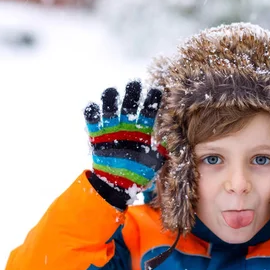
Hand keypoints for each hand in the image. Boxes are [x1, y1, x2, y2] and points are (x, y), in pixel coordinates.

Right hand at [84, 80, 165, 194]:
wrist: (117, 186)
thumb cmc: (139, 174)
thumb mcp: (156, 161)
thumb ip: (164, 148)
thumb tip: (178, 137)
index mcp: (142, 131)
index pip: (148, 112)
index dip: (152, 100)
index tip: (156, 89)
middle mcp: (127, 127)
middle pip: (129, 105)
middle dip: (132, 94)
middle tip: (135, 83)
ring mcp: (111, 130)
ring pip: (110, 109)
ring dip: (110, 99)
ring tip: (112, 92)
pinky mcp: (97, 136)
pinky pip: (93, 121)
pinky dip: (91, 113)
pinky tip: (93, 107)